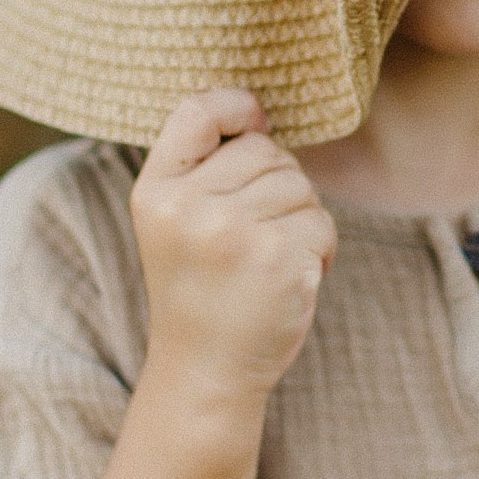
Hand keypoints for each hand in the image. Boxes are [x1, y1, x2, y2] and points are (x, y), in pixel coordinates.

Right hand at [131, 85, 338, 404]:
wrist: (204, 372)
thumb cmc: (199, 291)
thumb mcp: (175, 224)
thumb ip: (203, 171)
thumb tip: (260, 119)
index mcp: (155, 192)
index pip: (196, 112)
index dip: (236, 106)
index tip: (255, 122)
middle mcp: (189, 207)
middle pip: (265, 151)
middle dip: (277, 184)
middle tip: (256, 236)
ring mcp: (234, 233)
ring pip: (300, 186)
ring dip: (301, 220)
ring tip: (269, 261)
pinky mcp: (279, 258)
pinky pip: (323, 224)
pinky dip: (319, 251)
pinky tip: (289, 280)